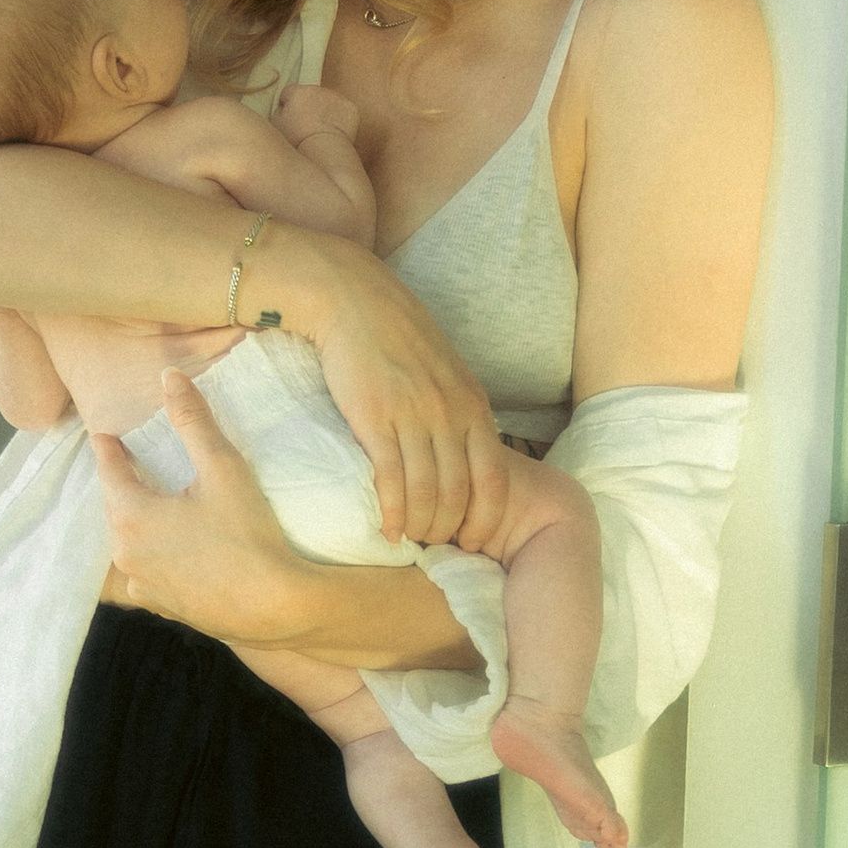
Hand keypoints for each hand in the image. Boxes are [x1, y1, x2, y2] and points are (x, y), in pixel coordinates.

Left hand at [90, 374, 323, 644]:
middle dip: (121, 488)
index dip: (107, 451)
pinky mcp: (164, 608)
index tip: (103, 436)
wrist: (273, 606)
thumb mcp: (222, 468)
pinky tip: (167, 557)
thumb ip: (193, 421)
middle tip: (128, 468)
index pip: (109, 473)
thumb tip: (169, 376)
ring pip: (128, 547)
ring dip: (134, 527)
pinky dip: (152, 560)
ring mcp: (143, 587)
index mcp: (131, 517)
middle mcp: (126, 555)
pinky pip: (146, 576)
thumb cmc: (247, 535)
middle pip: (115, 511)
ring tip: (148, 511)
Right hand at [266, 231, 510, 551]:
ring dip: (422, 526)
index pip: (495, 479)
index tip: (475, 541)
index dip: (487, 519)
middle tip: (439, 547)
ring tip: (413, 541)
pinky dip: (392, 512)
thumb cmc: (397, 336)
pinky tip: (388, 530)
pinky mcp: (376, 419)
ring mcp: (414, 417)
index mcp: (474, 405)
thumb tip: (462, 458)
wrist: (353, 300)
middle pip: (461, 493)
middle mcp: (450, 414)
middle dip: (453, 529)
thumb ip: (459, 412)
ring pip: (427, 492)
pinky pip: (390, 480)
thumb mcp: (446, 372)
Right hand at [272, 81, 360, 145]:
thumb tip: (283, 108)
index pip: (288, 93)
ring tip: (321, 132)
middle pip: (310, 95)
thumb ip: (278, 112)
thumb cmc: (297, 143)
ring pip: (328, 102)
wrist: (325, 153)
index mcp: (298, 92)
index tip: (289, 119)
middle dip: (308, 107)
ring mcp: (338, 98)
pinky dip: (341, 119)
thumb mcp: (276, 127)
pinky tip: (335, 133)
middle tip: (306, 127)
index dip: (287, 106)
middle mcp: (319, 90)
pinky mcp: (351, 109)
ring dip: (324, 111)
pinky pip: (344, 111)